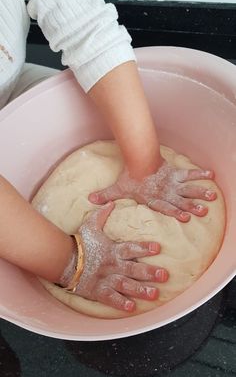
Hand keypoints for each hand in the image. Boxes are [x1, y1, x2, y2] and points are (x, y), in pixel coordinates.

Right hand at [72, 202, 167, 311]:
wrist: (64, 260)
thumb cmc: (80, 243)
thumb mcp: (90, 226)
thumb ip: (101, 215)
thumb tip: (110, 203)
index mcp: (112, 250)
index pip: (131, 248)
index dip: (144, 248)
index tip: (157, 248)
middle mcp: (112, 265)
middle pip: (133, 269)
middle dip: (149, 272)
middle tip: (164, 275)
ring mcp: (105, 279)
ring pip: (126, 285)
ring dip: (141, 290)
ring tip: (154, 294)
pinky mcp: (99, 291)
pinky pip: (111, 298)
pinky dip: (120, 303)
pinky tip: (132, 307)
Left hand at [89, 161, 216, 221]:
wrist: (137, 158)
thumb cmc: (129, 177)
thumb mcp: (117, 188)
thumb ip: (106, 196)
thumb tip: (90, 200)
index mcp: (153, 198)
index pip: (165, 207)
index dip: (175, 212)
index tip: (185, 218)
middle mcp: (165, 192)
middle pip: (180, 200)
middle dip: (192, 206)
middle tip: (203, 211)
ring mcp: (172, 182)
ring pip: (188, 188)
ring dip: (200, 192)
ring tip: (212, 196)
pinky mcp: (176, 172)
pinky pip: (189, 173)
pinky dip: (200, 173)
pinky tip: (211, 175)